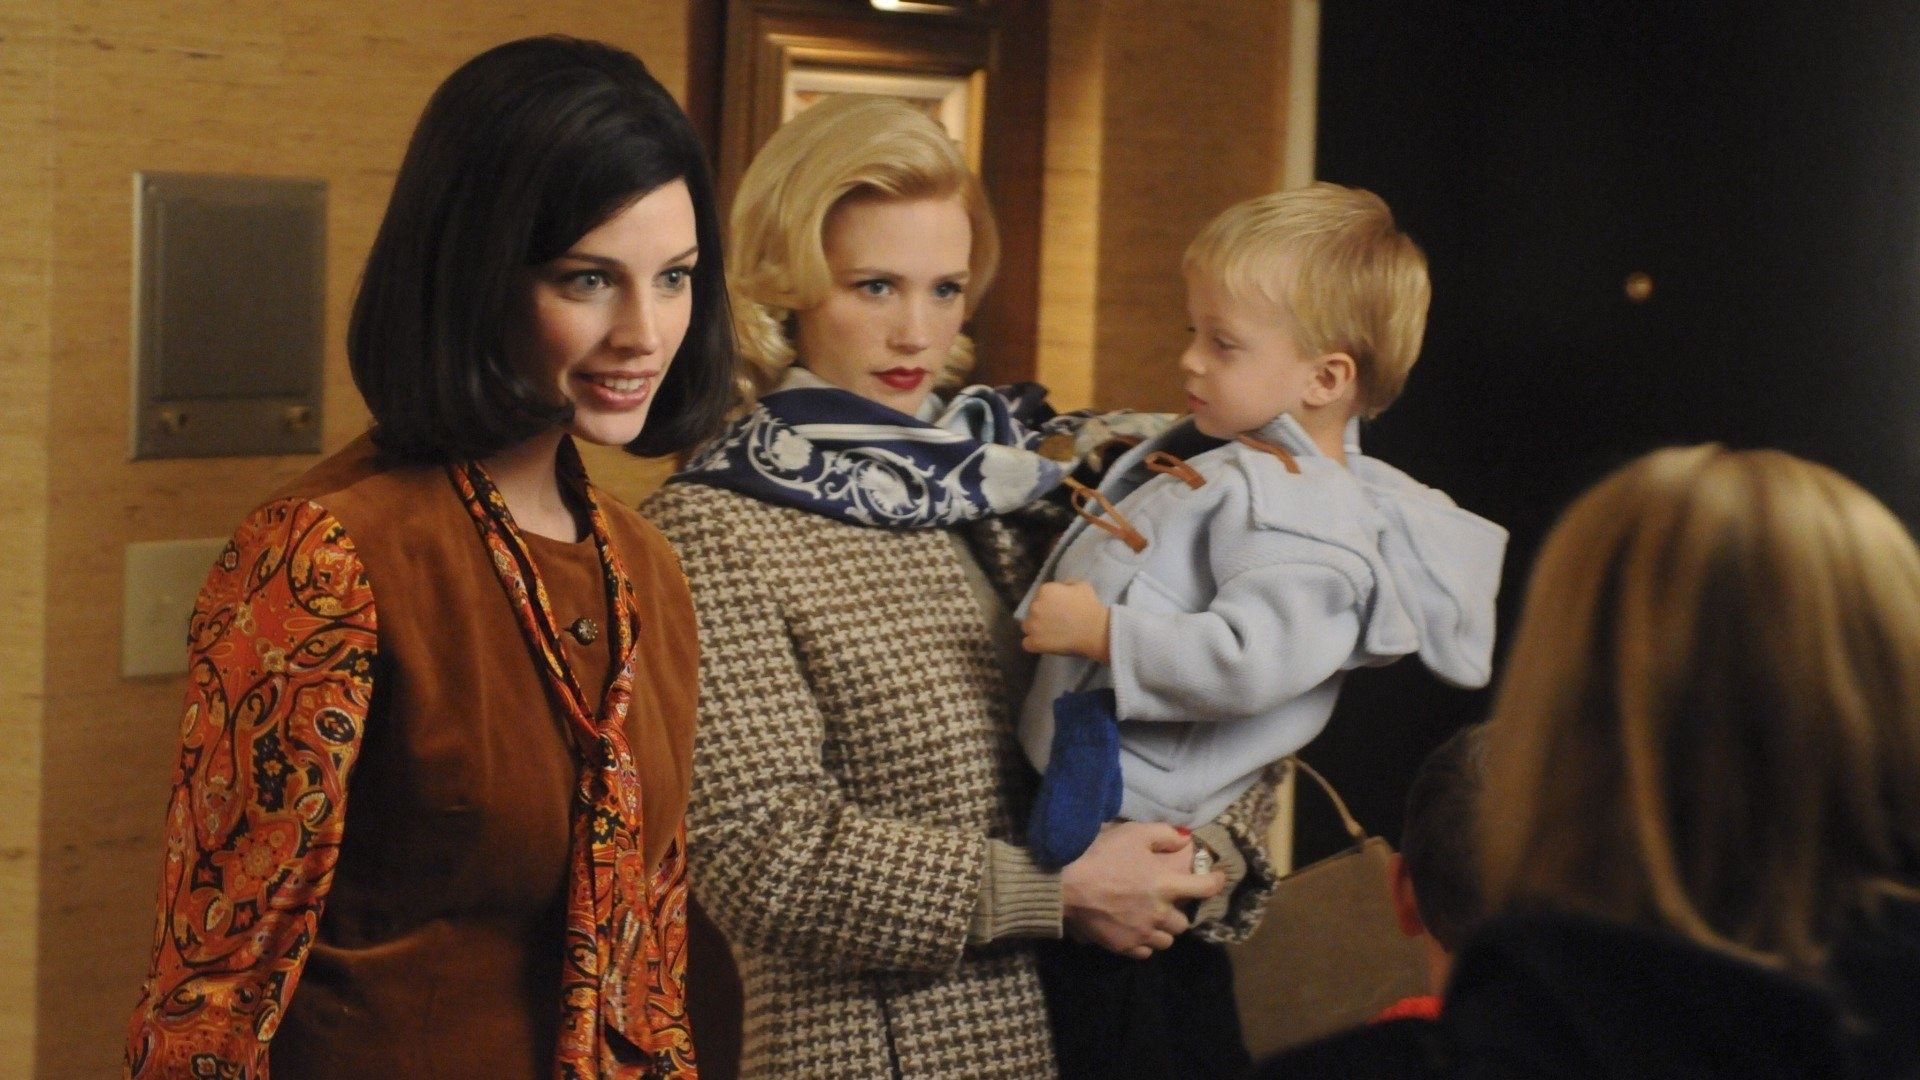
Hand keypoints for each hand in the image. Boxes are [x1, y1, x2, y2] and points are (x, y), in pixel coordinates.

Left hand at [1021, 581, 1111, 661]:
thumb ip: (1068, 584)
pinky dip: (1035, 644)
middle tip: (1056, 623)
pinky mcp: (1034, 642)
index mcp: (1045, 591)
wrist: (1095, 630)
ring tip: (1050, 634)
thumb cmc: (1090, 607)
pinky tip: (1046, 644)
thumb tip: (1062, 588)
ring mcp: (1033, 625)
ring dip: (1036, 629)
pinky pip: (1027, 643)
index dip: (1049, 604)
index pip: (1040, 597)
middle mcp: (1035, 606)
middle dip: (1042, 616)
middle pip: (1033, 611)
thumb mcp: (1082, 586)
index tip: (1059, 610)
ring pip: (1027, 627)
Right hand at [1060, 822, 1225, 959]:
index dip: (1216, 882)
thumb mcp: (1134, 833)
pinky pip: (1145, 952)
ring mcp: (1141, 933)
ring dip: (1164, 930)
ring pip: (1167, 940)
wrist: (1066, 885)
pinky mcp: (1123, 946)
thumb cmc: (1101, 855)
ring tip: (1153, 920)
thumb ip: (1164, 835)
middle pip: (1183, 922)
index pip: (1204, 888)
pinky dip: (1145, 943)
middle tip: (1167, 902)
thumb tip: (1184, 840)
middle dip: (1178, 912)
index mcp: (1166, 886)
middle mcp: (1159, 914)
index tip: (1218, 878)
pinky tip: (1136, 932)